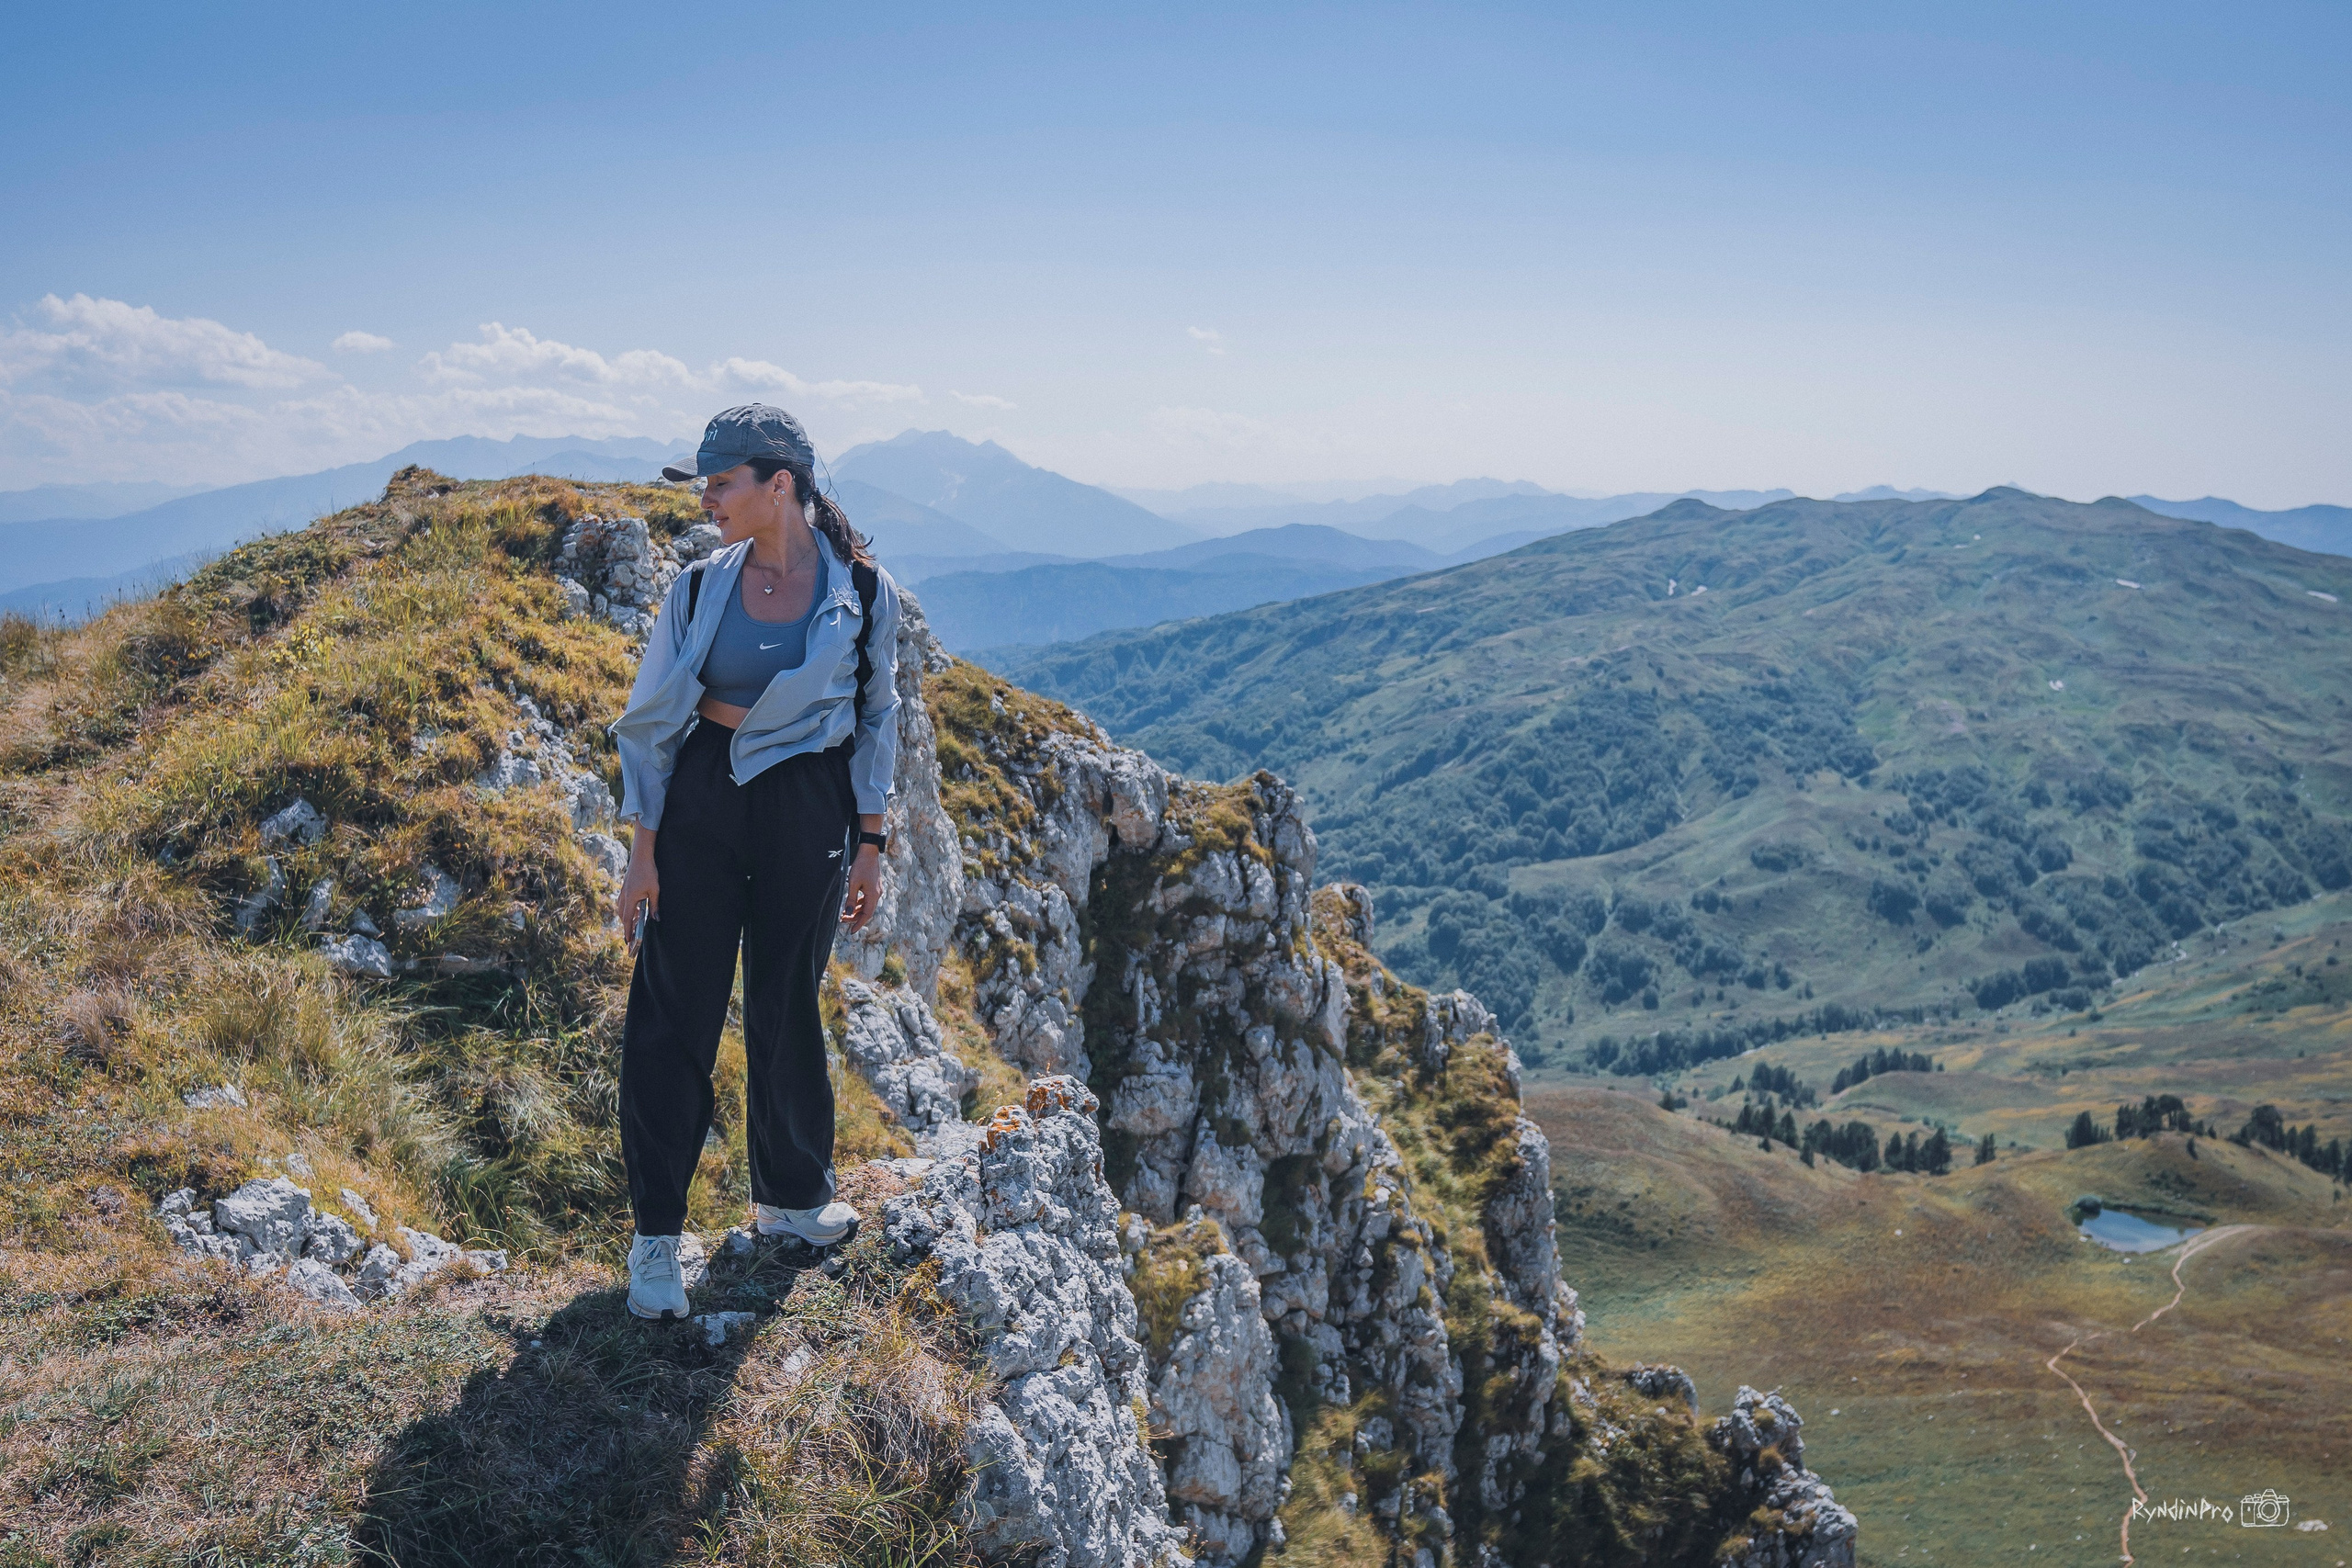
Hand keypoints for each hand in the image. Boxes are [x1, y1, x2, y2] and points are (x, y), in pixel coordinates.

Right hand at [616, 828, 658, 949]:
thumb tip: (656, 919)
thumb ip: (654, 906)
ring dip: (627, 917)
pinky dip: (627, 908)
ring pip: (621, 909)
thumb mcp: (655, 890)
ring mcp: (623, 891)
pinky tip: (635, 909)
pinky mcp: (625, 887)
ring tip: (635, 923)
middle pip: (623, 915)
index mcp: (630, 898)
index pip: (627, 919)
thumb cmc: (649, 872)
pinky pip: (623, 902)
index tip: (628, 941)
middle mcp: (624, 896)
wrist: (641, 856)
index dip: (628, 931)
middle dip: (627, 925)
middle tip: (632, 935)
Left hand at [840, 844, 882, 932]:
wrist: (869, 853)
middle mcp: (877, 894)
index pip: (867, 914)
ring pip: (866, 905)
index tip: (852, 931)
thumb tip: (848, 913)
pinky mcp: (873, 886)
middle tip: (842, 920)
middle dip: (855, 917)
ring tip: (845, 913)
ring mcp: (876, 890)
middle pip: (866, 911)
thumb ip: (850, 899)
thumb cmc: (860, 867)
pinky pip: (866, 899)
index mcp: (873, 895)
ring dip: (856, 911)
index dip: (859, 924)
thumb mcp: (853, 884)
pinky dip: (859, 904)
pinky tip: (851, 904)